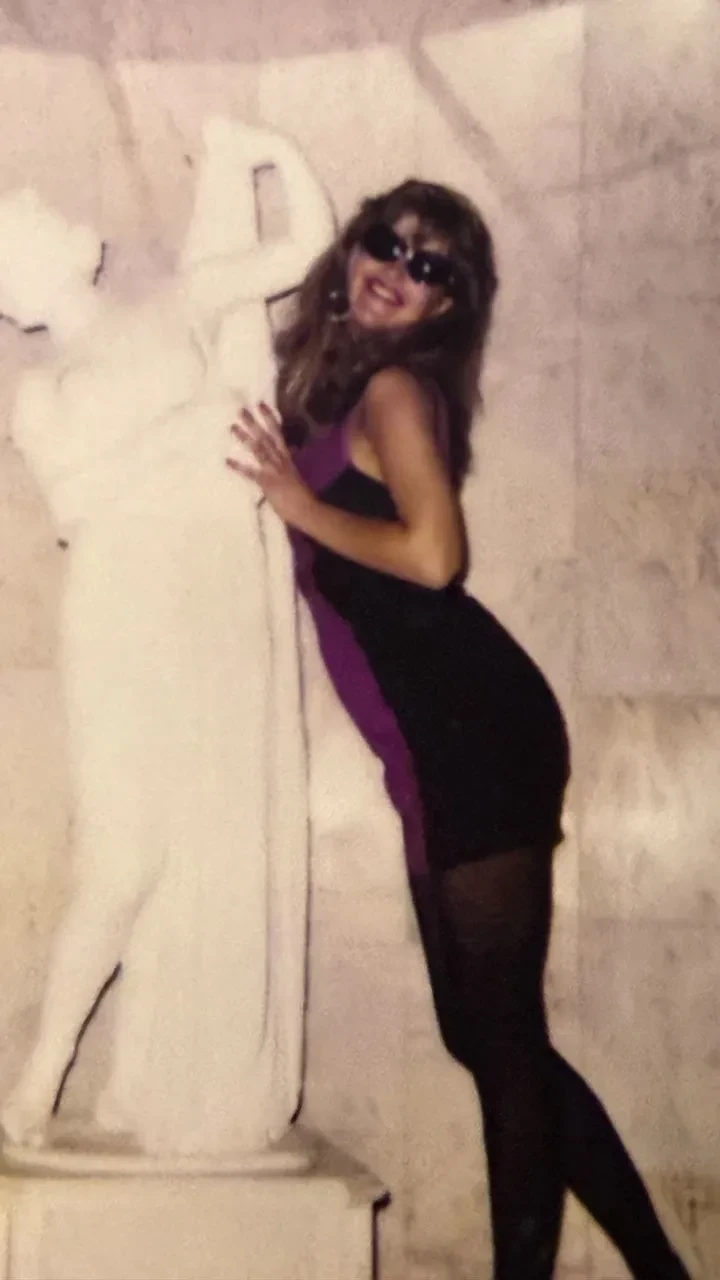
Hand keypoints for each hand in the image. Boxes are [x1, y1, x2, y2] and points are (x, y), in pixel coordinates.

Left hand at [226, 402, 314, 526]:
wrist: (306, 509)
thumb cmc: (301, 495)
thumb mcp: (295, 473)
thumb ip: (289, 461)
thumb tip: (290, 449)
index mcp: (286, 458)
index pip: (278, 433)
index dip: (270, 418)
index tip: (261, 405)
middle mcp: (279, 460)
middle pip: (265, 438)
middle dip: (254, 423)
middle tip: (241, 410)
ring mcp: (273, 470)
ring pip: (258, 449)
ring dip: (245, 438)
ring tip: (233, 427)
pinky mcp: (266, 482)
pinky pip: (251, 473)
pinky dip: (239, 468)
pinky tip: (227, 461)